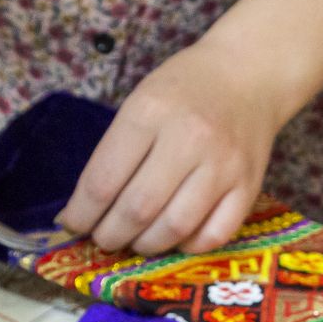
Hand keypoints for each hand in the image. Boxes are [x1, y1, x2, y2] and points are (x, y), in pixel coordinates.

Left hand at [57, 38, 284, 255]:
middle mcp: (189, 139)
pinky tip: (174, 238)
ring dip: (145, 245)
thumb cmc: (186, 89)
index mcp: (151, 112)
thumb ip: (116, 151)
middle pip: (137, 210)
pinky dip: (187, 246)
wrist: (250, 74)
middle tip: (102, 239)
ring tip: (134, 241)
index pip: (103, 180)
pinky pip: (214, 235)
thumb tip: (88, 208)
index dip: (81, 214)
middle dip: (110, 235)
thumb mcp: (141, 101)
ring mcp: (223, 166)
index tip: (72, 223)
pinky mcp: (248, 186)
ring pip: (174, 228)